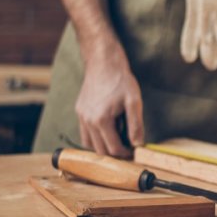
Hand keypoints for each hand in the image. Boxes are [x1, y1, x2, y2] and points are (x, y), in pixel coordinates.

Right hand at [75, 40, 143, 157]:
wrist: (103, 63)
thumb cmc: (120, 80)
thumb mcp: (134, 101)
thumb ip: (136, 125)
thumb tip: (137, 144)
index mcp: (101, 120)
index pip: (113, 148)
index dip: (125, 154)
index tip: (134, 152)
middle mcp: (88, 121)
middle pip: (100, 150)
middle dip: (115, 152)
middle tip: (127, 148)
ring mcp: (81, 116)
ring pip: (89, 144)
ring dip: (103, 147)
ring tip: (118, 140)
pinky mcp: (79, 111)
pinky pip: (85, 133)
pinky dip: (95, 138)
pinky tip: (107, 132)